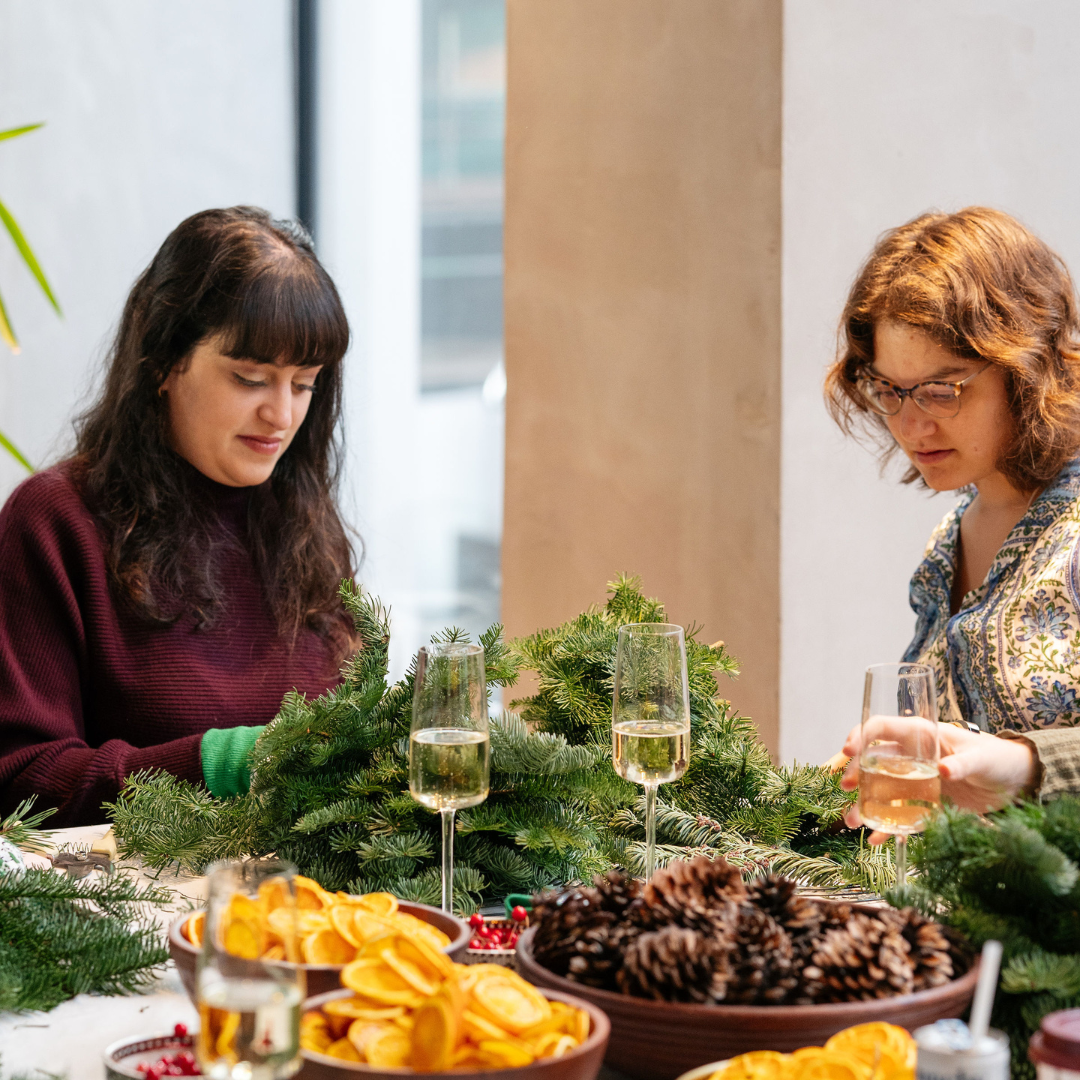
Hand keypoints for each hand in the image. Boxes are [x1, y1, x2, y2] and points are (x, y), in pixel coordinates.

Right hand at [833, 722, 1036, 843]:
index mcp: (920, 735)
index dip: (861, 735)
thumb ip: (963, 763)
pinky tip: (876, 839)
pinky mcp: (924, 804)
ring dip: (864, 804)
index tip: (849, 750)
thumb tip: (944, 770)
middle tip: (847, 788)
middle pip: (872, 760)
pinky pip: (900, 815)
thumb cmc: (996, 757)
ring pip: (881, 790)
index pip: (880, 728)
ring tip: (853, 820)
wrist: (1015, 782)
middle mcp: (910, 757)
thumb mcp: (981, 758)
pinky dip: (887, 827)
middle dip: (855, 773)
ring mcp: (915, 781)